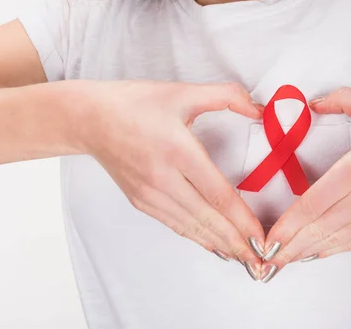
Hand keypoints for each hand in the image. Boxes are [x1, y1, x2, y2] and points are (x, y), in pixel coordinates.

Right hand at [77, 81, 265, 276]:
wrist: (88, 119)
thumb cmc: (133, 103)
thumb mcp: (183, 91)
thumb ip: (226, 96)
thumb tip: (258, 108)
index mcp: (177, 151)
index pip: (218, 195)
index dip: (243, 220)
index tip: (262, 236)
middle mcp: (162, 179)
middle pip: (208, 219)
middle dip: (238, 242)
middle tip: (262, 260)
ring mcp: (149, 194)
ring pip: (192, 227)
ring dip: (220, 245)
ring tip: (245, 259)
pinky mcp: (141, 201)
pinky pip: (175, 224)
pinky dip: (198, 238)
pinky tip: (214, 246)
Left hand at [259, 87, 350, 281]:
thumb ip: (346, 102)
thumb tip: (315, 102)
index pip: (311, 204)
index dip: (286, 224)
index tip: (267, 237)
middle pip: (318, 229)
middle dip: (288, 246)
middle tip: (264, 258)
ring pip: (334, 242)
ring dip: (305, 252)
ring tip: (283, 260)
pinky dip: (332, 251)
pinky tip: (317, 254)